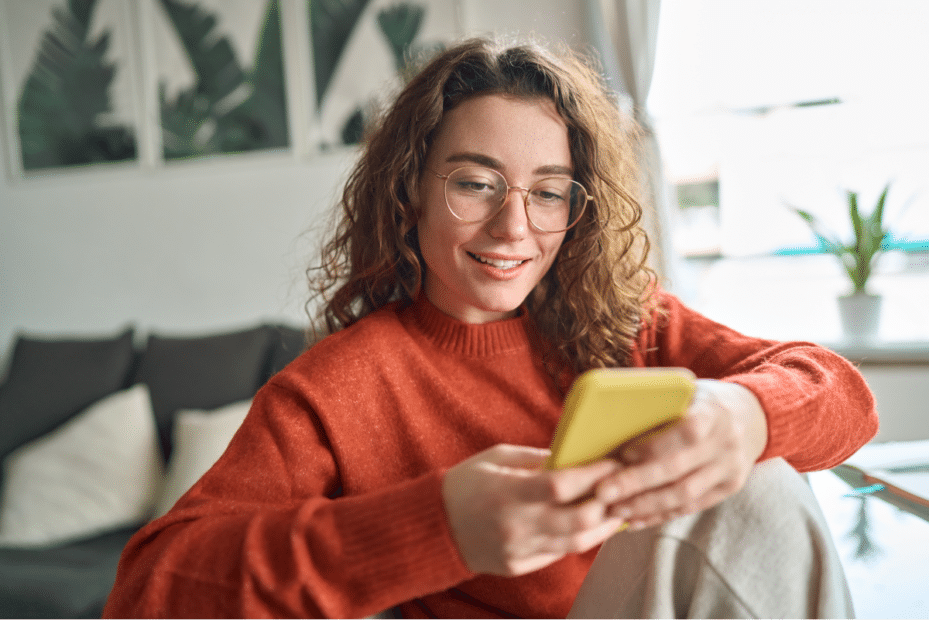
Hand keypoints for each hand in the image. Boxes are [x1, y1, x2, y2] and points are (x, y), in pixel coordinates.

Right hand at [442, 444, 625, 576]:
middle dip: (608, 503)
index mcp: (507, 492)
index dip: (593, 474)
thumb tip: (574, 455)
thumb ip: (536, 458)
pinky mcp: (519, 566)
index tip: (613, 462)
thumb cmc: (465, 484)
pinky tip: (592, 525)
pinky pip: (559, 554)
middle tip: (623, 487)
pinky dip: (580, 538)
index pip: (561, 485)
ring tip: (618, 509)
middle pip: (578, 520)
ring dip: (604, 526)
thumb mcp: (496, 458)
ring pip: (577, 543)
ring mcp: (518, 550)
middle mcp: (515, 525)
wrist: (433, 527)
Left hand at [595, 379, 767, 529]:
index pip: (686, 432)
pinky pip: (691, 507)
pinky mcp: (728, 489)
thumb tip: (610, 421)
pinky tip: (635, 519)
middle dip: (636, 483)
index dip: (654, 446)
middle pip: (678, 470)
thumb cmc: (704, 400)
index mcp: (714, 412)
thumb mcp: (688, 391)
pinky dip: (660, 515)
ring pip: (684, 495)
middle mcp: (726, 443)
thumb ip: (660, 405)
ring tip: (614, 509)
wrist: (752, 415)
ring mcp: (730, 469)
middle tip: (603, 492)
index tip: (623, 454)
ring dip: (645, 506)